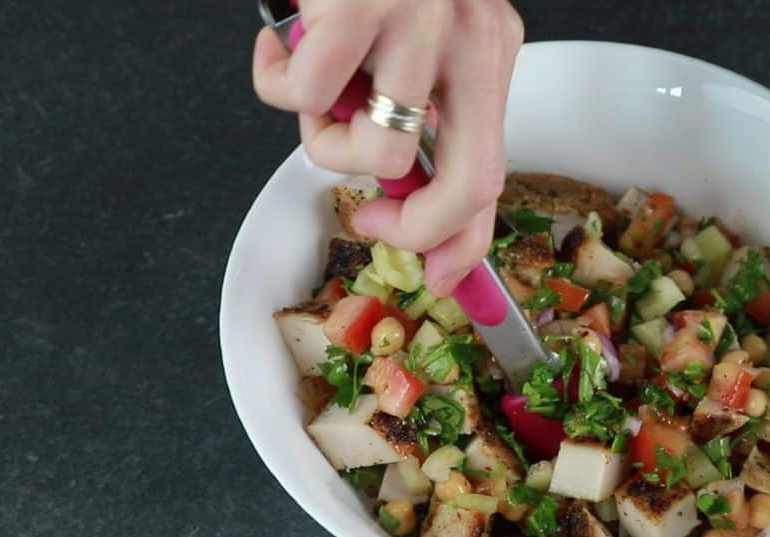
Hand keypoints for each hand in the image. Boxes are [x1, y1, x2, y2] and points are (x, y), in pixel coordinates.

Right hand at [252, 0, 524, 295]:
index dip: (468, 242)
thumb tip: (396, 184)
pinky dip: (275, 82)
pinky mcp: (361, 6)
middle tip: (369, 216)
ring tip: (309, 89)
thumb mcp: (416, 32)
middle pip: (469, 184)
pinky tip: (280, 44)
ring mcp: (421, 22)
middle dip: (415, 227)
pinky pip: (305, 97)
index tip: (441, 276)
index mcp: (487, 47)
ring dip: (323, 142)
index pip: (495, 172)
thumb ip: (417, 100)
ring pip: (378, 151)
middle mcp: (471, 38)